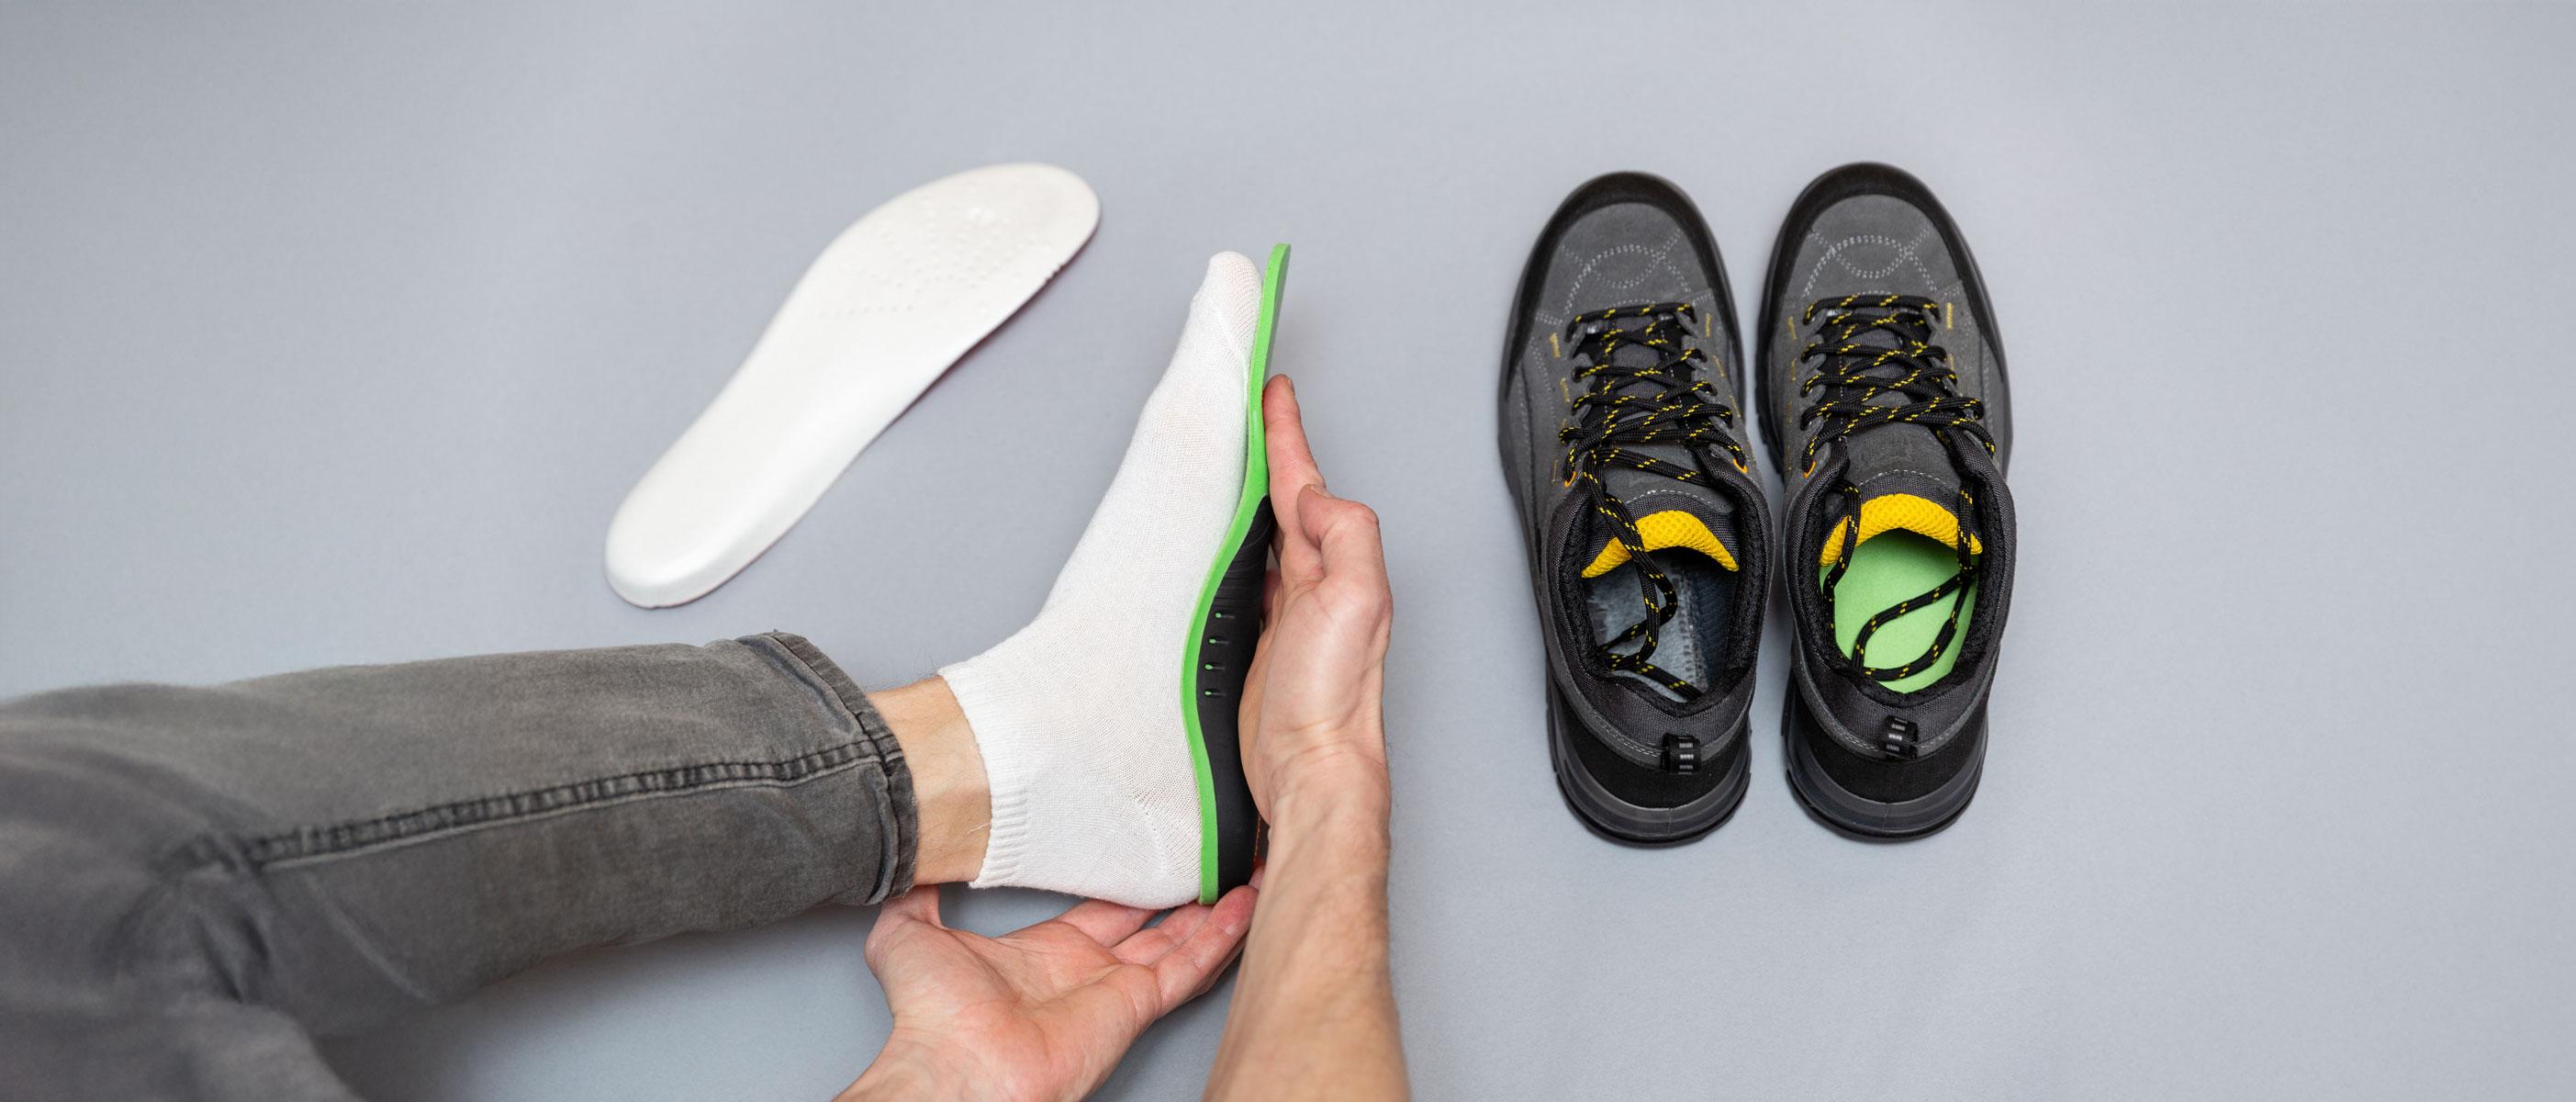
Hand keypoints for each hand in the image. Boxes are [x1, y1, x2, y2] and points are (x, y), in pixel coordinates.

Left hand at [841, 885, 1256, 1101]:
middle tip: (1214, 860)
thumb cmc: (931, 1017)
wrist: (954, 1066)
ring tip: (1248, 873)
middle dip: (1183, 895)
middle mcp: (1085, 971)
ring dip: (1216, 910)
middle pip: (1150, 926)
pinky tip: (1247, 903)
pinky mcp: (1137, 1005)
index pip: (1099, 911)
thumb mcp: (907, 935)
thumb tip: (909, 866)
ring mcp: (1116, 990)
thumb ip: (916, 897)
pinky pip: (1191, 966)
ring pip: (1182, 943)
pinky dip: (1224, 935)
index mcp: (1042, 953)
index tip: (1151, 854)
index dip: (1128, 884)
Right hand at [1241, 375, 1393, 816]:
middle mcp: (1317, 582)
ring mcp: (1288, 612)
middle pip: (1286, 501)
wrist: (1310, 769)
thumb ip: (1342, 533)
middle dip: (1269, 456)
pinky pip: (1246, 576)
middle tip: (1250, 412)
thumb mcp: (1356, 597)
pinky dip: (1235, 550)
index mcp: (1336, 561)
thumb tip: (1310, 496)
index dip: (1286, 435)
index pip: (1304, 482)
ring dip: (1251, 499)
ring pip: (1265, 536)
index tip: (1273, 391)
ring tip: (1234, 463)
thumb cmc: (1334, 697)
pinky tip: (1221, 548)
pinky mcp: (1260, 642)